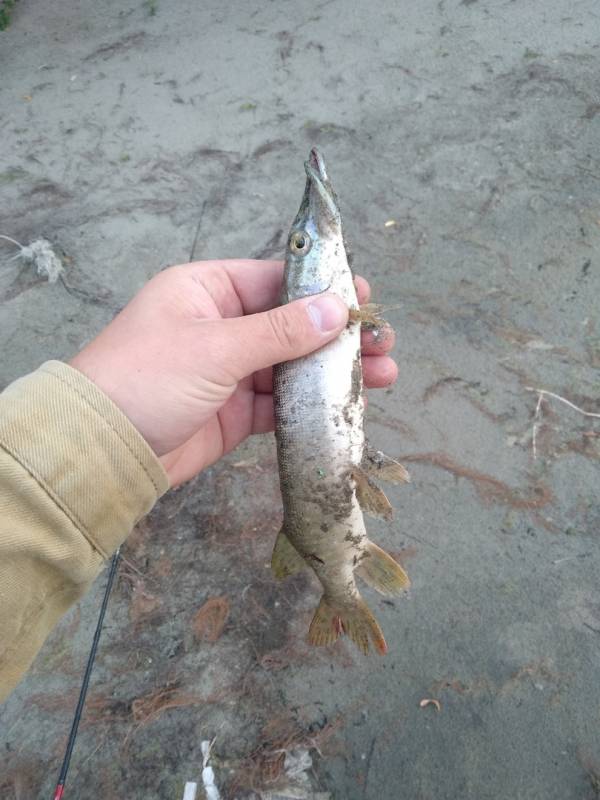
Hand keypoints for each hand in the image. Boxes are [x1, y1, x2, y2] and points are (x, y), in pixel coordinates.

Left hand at [70, 260, 397, 486]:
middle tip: (384, 341)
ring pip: (293, 365)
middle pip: (292, 324)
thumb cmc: (149, 378)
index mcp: (207, 290)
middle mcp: (221, 325)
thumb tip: (336, 309)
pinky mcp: (235, 411)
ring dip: (334, 370)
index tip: (365, 297)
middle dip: (338, 334)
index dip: (322, 289)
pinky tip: (348, 404)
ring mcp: (229, 370)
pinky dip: (312, 404)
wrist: (103, 450)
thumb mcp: (215, 347)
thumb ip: (280, 331)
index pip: (275, 280)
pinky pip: (281, 402)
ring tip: (384, 374)